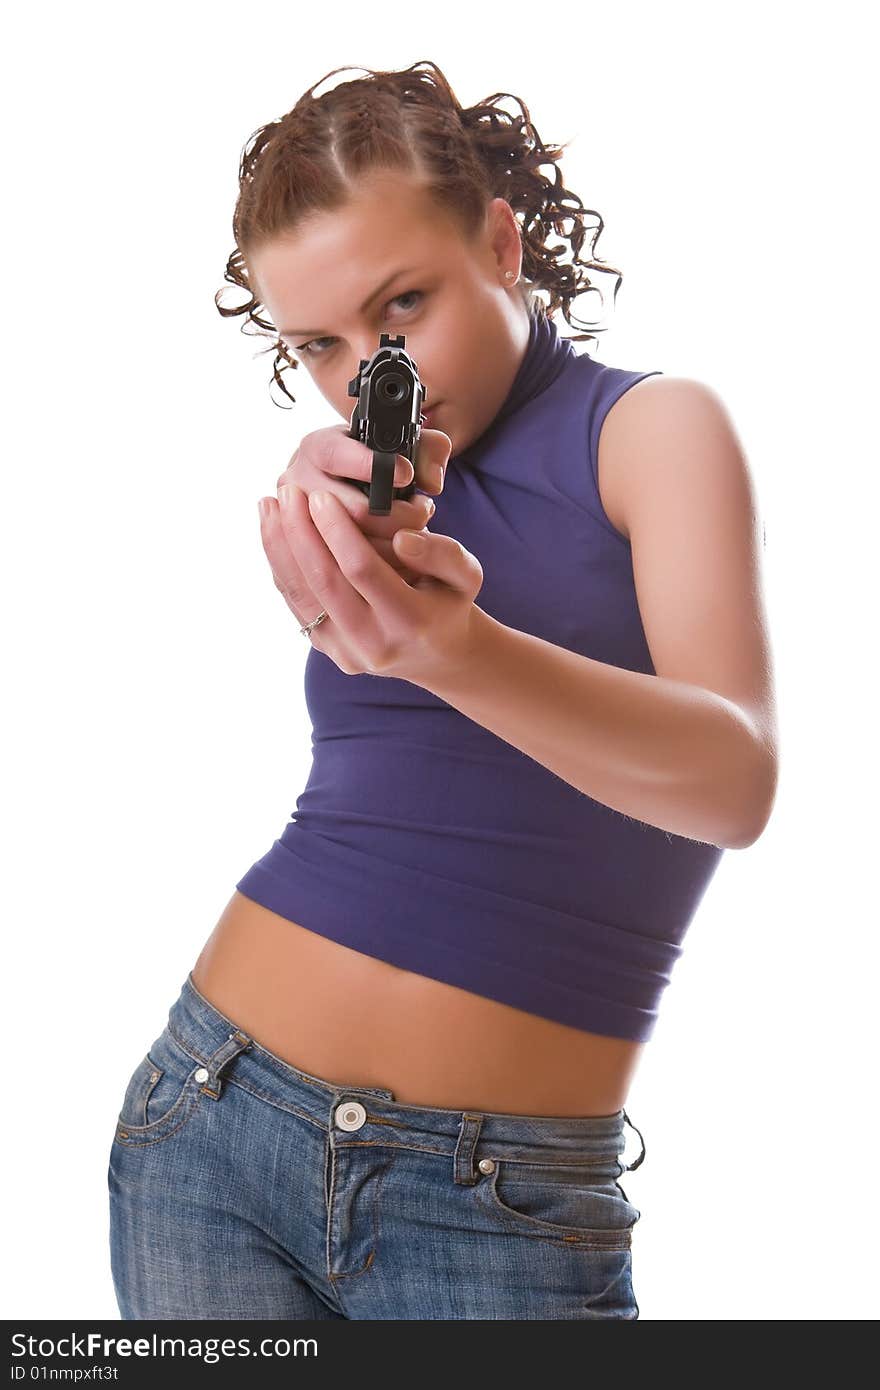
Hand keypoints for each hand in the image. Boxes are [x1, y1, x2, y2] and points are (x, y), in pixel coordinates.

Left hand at [260, 484, 483, 686]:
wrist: (436, 653)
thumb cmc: (449, 601)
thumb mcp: (466, 574)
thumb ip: (442, 553)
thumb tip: (402, 537)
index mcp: (411, 623)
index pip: (362, 569)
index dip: (337, 529)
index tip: (319, 495)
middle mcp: (375, 644)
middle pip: (325, 581)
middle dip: (300, 531)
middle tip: (287, 489)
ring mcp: (346, 652)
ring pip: (302, 594)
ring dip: (280, 546)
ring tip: (269, 504)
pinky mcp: (327, 650)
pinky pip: (297, 603)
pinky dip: (279, 564)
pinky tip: (272, 531)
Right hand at [272, 420, 450, 582]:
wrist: (356, 494)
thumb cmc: (384, 466)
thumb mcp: (403, 446)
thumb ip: (430, 450)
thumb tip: (431, 482)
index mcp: (316, 449)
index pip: (334, 455)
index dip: (370, 465)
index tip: (406, 474)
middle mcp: (298, 484)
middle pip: (352, 510)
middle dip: (398, 516)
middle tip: (422, 512)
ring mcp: (301, 525)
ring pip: (354, 546)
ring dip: (395, 544)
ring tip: (414, 532)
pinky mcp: (312, 557)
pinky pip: (350, 571)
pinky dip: (384, 566)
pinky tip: (402, 555)